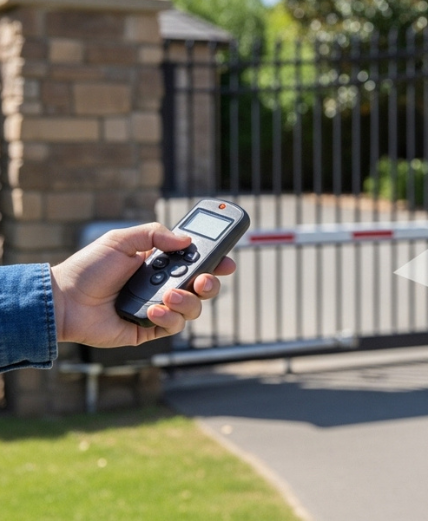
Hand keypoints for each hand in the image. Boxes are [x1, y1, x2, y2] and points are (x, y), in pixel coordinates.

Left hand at [50, 223, 235, 347]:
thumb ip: (155, 234)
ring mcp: (158, 308)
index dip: (215, 261)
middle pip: (203, 287)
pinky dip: (168, 318)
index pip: (196, 261)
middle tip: (203, 279)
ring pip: (193, 308)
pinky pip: (173, 327)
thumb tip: (187, 241)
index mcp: (159, 263)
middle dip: (210, 283)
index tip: (227, 260)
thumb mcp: (121, 240)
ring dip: (188, 302)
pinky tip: (152, 310)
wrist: (63, 300)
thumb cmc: (88, 269)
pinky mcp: (149, 329)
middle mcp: (163, 286)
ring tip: (168, 296)